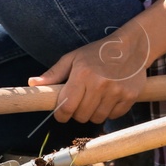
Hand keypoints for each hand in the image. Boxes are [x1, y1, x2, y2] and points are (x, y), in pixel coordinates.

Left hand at [29, 28, 150, 124]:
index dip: (61, 115)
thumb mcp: (74, 58)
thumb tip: (32, 84)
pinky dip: (109, 112)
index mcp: (82, 74)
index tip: (62, 114)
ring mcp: (116, 91)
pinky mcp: (130, 96)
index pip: (66, 107)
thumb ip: (54, 73)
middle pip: (81, 116)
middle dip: (77, 113)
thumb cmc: (98, 52)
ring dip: (93, 113)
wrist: (132, 47)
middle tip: (81, 103)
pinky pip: (114, 116)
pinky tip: (109, 99)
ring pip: (98, 118)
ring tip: (95, 100)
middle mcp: (100, 83)